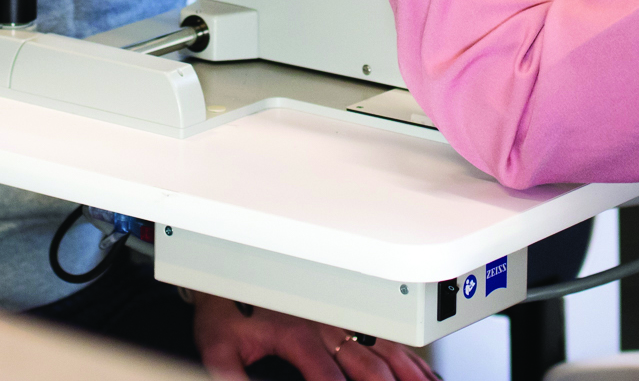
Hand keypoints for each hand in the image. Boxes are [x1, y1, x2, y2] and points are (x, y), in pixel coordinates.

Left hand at [189, 291, 440, 380]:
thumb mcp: (217, 346)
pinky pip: (388, 340)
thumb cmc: (226, 307)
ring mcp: (342, 317)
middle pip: (369, 366)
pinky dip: (410, 360)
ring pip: (387, 351)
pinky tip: (421, 374)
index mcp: (297, 333)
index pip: (327, 377)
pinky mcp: (349, 314)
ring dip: (408, 373)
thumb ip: (228, 374)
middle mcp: (326, 323)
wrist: (228, 267)